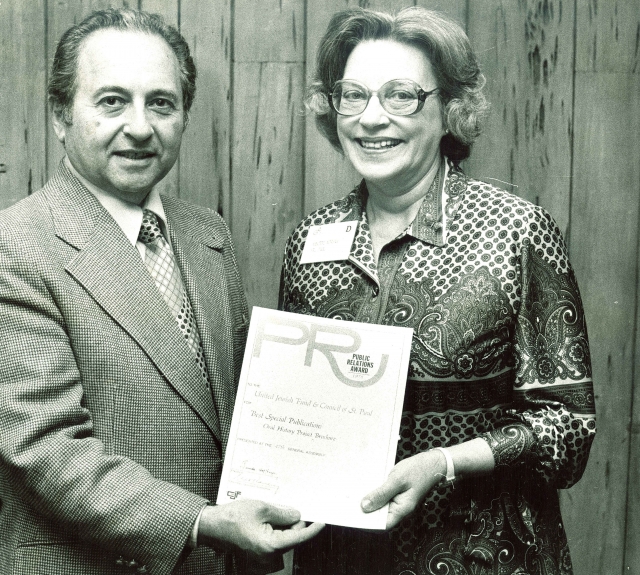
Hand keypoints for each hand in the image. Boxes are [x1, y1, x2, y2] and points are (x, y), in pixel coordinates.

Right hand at [197, 500, 323, 557]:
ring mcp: (264, 553)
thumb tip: (297, 514)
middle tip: (289, 505)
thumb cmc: (233, 517)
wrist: (212, 526)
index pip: (299, 537)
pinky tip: (269, 515)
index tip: (322, 521)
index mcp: (270, 545)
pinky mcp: (260, 549)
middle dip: (294, 521)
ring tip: (271, 509)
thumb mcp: (261, 508)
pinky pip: (274, 538)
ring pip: (284, 536)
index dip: (312, 528)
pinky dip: (276, 526)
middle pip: (292, 536)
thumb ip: (283, 512)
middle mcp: (269, 553)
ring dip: (283, 523)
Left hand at [360, 450, 445, 528]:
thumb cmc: (418, 470)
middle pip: (379, 517)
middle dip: (365, 511)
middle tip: (348, 504)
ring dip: (369, 501)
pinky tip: (365, 486)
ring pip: (380, 507)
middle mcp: (399, 509)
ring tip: (354, 495)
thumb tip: (364, 506)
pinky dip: (375, 493)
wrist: (433, 463)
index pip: (381, 524)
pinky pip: (383, 497)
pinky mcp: (396, 494)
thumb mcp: (397, 480)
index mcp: (402, 510)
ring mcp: (398, 502)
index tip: (352, 516)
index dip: (367, 523)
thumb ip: (382, 493)